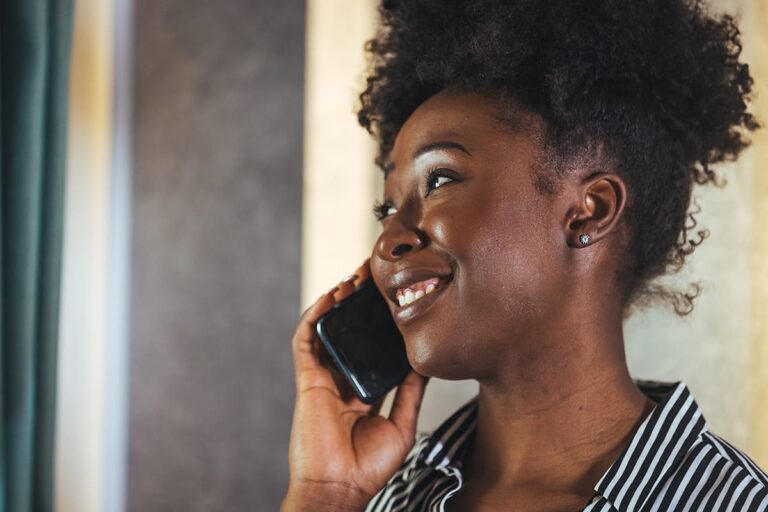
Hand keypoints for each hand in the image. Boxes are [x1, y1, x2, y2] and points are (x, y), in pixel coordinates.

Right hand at [282, 258, 428, 511]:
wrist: (339, 487)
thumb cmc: (367, 467)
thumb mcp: (401, 423)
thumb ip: (411, 393)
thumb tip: (425, 364)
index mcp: (364, 391)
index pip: (372, 347)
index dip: (380, 322)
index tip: (395, 298)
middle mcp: (342, 380)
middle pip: (350, 332)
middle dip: (360, 302)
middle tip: (374, 275)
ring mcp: (323, 378)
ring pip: (328, 329)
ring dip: (338, 302)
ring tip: (355, 278)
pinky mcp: (307, 380)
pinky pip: (306, 341)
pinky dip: (315, 317)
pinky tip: (331, 298)